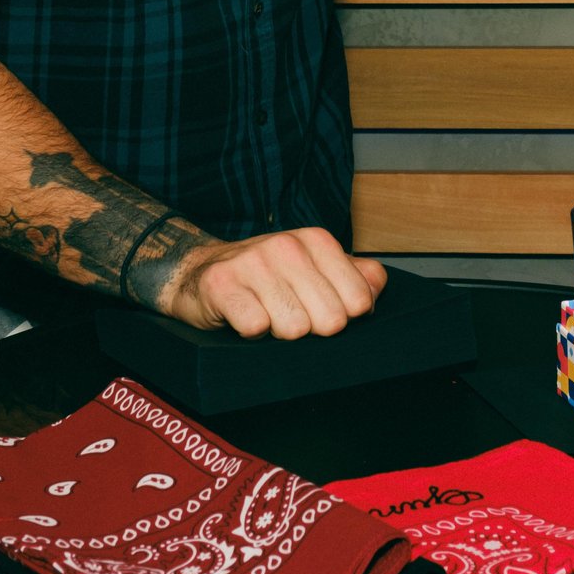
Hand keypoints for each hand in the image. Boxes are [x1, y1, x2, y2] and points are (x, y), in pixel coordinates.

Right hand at [156, 226, 389, 339]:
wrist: (198, 272)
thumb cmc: (265, 278)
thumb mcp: (313, 270)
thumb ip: (354, 277)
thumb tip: (375, 289)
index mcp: (316, 241)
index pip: (359, 301)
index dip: (343, 318)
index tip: (318, 309)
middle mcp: (287, 245)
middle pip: (330, 320)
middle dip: (311, 329)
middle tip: (288, 315)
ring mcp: (254, 262)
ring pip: (295, 329)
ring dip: (279, 332)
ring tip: (265, 315)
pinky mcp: (223, 284)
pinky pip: (256, 328)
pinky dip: (251, 333)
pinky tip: (243, 317)